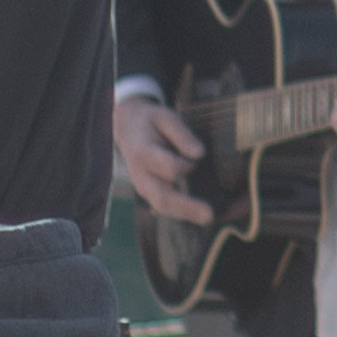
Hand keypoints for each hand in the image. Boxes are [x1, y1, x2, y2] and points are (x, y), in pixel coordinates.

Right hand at [111, 82, 208, 219]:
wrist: (127, 127)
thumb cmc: (152, 122)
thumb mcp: (165, 117)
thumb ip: (182, 134)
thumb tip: (199, 153)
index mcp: (143, 152)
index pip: (168, 167)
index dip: (186, 166)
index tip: (200, 155)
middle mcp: (140, 174)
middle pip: (162, 196)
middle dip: (186, 207)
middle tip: (210, 215)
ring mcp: (142, 186)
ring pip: (162, 206)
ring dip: (185, 214)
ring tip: (208, 219)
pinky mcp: (147, 192)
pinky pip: (163, 206)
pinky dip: (180, 213)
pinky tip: (198, 215)